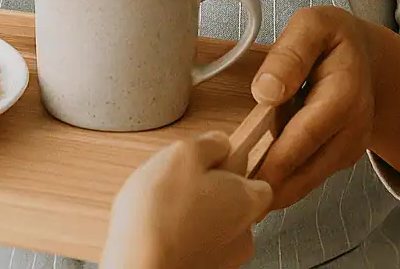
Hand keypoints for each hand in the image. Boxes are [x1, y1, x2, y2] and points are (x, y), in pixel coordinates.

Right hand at [101, 133, 271, 268]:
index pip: (258, 182)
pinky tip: (158, 230)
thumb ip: (208, 144)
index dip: (234, 170)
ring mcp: (222, 258)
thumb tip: (218, 143)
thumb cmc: (162, 216)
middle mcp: (242, 234)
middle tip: (180, 183)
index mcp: (247, 201)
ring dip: (192, 215)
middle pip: (233, 204)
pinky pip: (194, 244)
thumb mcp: (183, 155)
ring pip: (212, 225)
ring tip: (162, 208)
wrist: (140, 267)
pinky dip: (179, 236)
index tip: (212, 162)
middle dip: (209, 191)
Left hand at [250, 6, 375, 208]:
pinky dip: (283, 181)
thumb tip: (265, 91)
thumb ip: (290, 53)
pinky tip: (255, 177)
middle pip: (306, 170)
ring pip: (307, 181)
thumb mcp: (312, 26)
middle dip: (266, 185)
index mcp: (344, 94)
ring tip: (232, 190)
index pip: (305, 137)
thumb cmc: (334, 39)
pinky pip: (309, 177)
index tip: (238, 176)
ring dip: (273, 189)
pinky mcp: (341, 159)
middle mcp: (353, 129)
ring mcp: (350, 149)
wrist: (368, 59)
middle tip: (224, 195)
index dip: (272, 161)